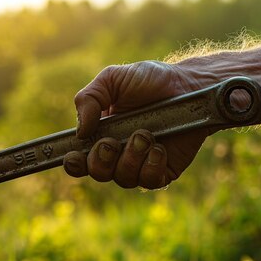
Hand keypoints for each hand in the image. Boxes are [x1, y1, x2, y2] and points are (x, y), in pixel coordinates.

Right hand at [63, 60, 211, 188]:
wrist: (188, 85)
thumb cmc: (149, 81)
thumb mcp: (112, 79)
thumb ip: (88, 98)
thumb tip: (80, 132)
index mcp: (100, 134)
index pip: (79, 159)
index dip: (73, 163)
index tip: (74, 157)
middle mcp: (118, 154)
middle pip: (97, 173)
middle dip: (101, 159)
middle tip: (112, 142)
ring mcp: (140, 164)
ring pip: (123, 178)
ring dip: (131, 157)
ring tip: (145, 134)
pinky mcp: (163, 171)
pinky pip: (149, 180)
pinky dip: (151, 165)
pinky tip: (159, 147)